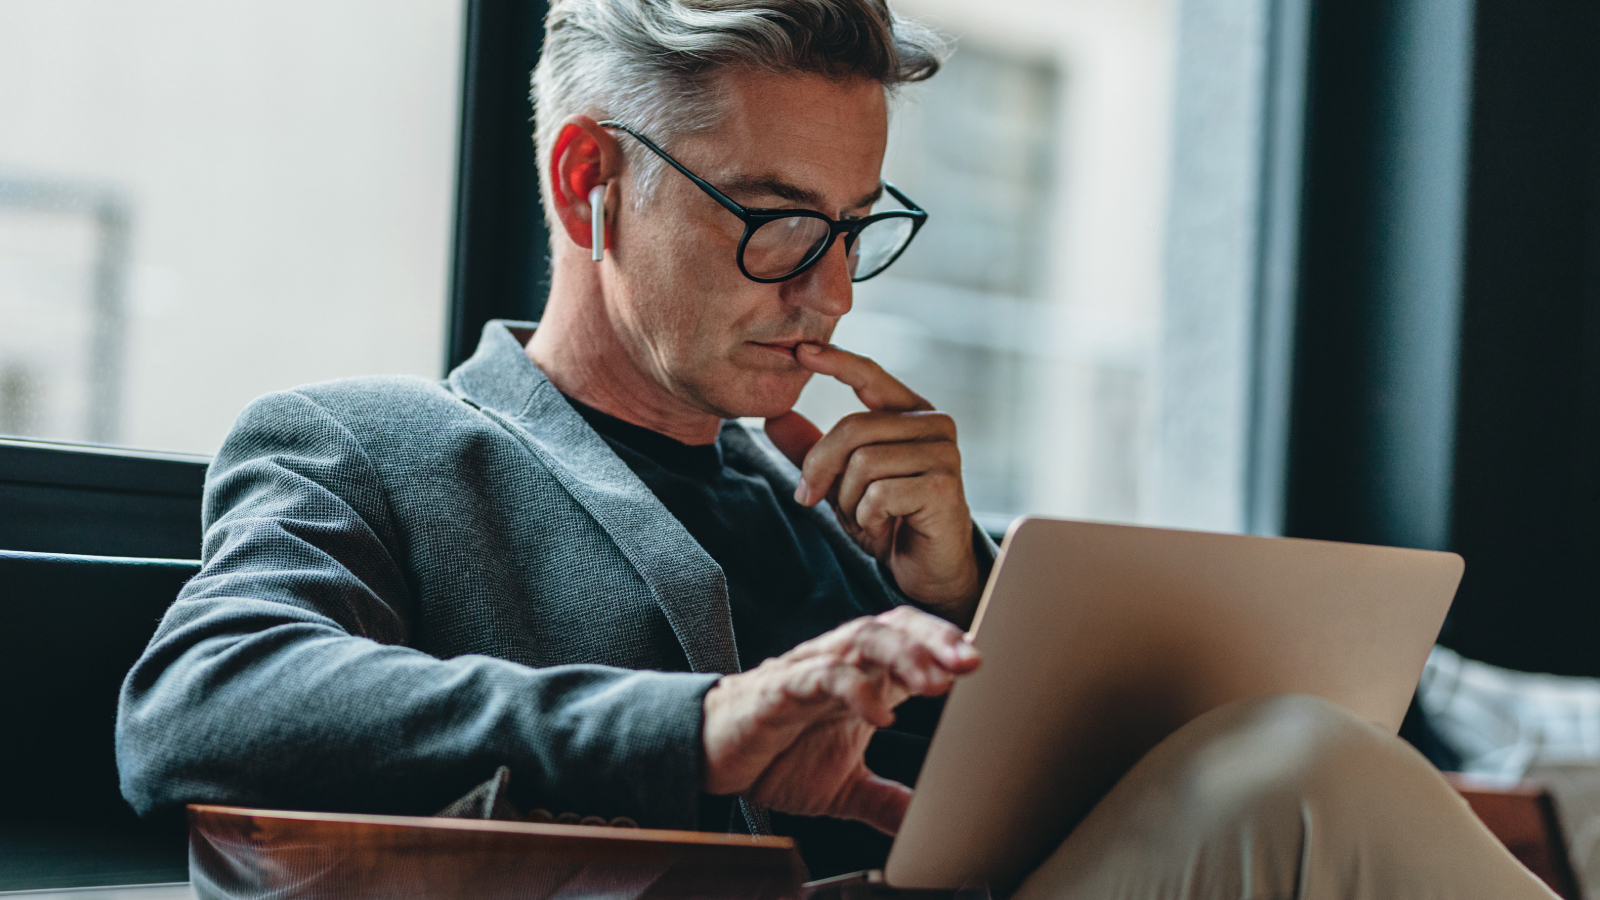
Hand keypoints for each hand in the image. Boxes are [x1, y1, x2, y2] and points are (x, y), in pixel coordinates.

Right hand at [700, 606, 980, 834]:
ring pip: (862, 638)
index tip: (985, 665)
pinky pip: (820, 676)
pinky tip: (878, 712)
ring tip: (936, 680)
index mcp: (864, 679)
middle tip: (973, 661)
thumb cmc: (776, 757)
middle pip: (895, 627)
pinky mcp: (779, 688)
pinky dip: (852, 689)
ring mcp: (811, 670)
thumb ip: (887, 801)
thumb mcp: (844, 788)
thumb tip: (928, 828)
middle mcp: (842, 664)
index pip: (913, 643)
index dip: (949, 648)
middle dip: (937, 640)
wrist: (710, 758)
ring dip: (904, 654)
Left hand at [765, 343, 982, 622]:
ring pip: (863, 462)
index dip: (836, 361)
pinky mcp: (944, 485)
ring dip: (849, 500)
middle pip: (853, 427)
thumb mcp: (841, 481)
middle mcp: (934, 424)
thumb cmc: (889, 519)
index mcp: (910, 413)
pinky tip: (884, 527)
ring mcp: (943, 453)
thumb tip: (774, 417)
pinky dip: (868, 517)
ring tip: (865, 517)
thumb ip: (812, 450)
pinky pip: (880, 493)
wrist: (926, 569)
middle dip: (820, 468)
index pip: (870, 375)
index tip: (800, 350)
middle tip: (809, 498)